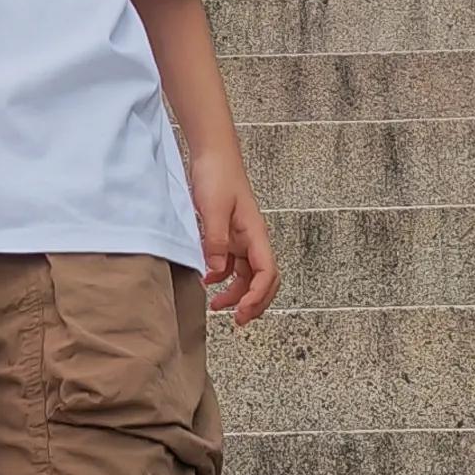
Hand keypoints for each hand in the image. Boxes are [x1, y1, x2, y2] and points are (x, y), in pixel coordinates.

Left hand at [192, 155, 280, 325]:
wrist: (212, 154)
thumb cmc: (217, 175)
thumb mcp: (213, 209)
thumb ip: (215, 241)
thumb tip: (216, 270)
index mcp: (255, 234)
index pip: (267, 273)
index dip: (258, 297)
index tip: (242, 313)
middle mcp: (252, 239)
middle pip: (263, 279)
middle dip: (254, 302)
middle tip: (238, 320)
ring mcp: (241, 238)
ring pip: (247, 275)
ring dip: (236, 292)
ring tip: (217, 305)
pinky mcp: (229, 235)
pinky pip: (232, 264)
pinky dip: (223, 276)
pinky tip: (208, 279)